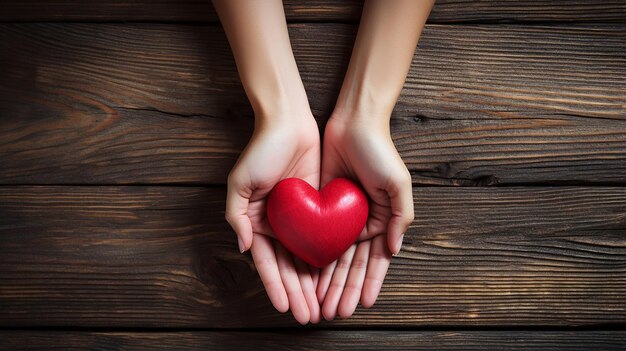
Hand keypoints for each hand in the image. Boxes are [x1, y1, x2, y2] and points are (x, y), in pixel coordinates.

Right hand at [225, 113, 321, 323]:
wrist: (290, 123)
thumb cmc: (261, 150)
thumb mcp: (239, 182)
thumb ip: (236, 216)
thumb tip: (242, 248)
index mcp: (256, 223)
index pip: (266, 263)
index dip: (275, 287)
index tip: (284, 308)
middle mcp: (277, 226)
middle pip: (288, 267)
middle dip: (297, 294)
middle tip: (308, 317)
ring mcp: (298, 219)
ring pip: (306, 259)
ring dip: (312, 285)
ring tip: (320, 307)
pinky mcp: (317, 208)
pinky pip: (323, 239)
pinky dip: (326, 260)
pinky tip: (333, 279)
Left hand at [316, 114, 413, 319]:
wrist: (353, 123)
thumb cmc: (380, 152)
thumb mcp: (399, 183)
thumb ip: (401, 217)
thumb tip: (394, 250)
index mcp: (383, 220)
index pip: (375, 261)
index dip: (370, 283)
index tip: (362, 305)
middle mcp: (362, 222)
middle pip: (352, 264)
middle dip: (345, 289)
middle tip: (335, 312)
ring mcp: (341, 216)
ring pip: (333, 256)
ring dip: (328, 281)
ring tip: (320, 303)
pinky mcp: (322, 206)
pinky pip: (317, 237)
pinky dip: (314, 257)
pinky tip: (309, 276)